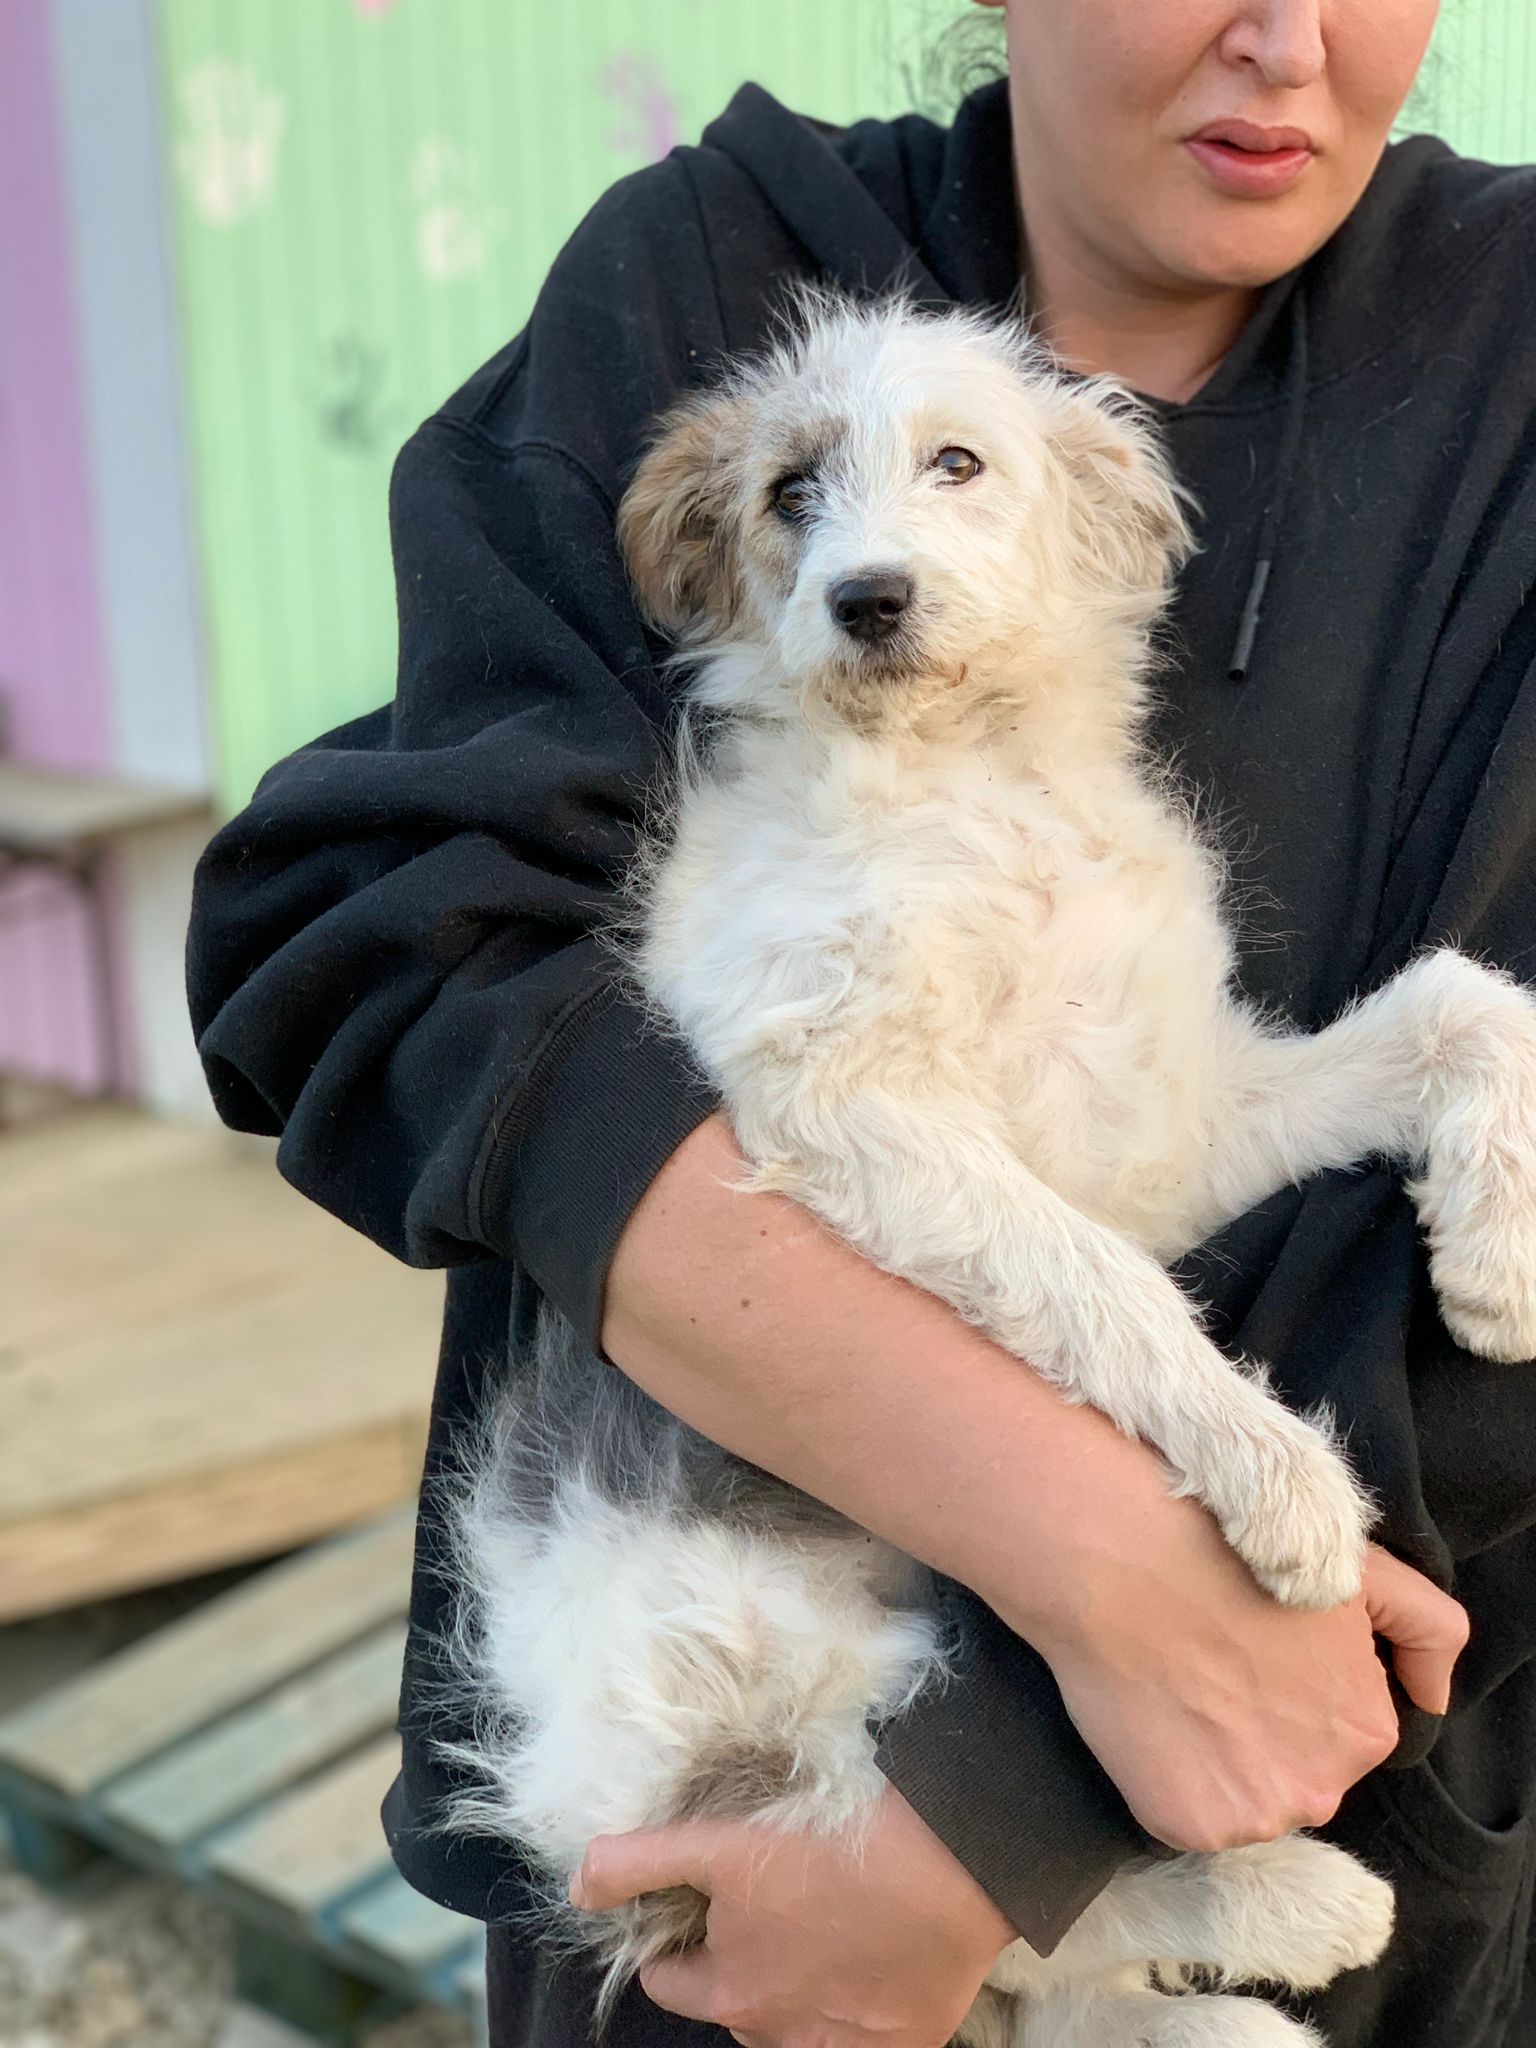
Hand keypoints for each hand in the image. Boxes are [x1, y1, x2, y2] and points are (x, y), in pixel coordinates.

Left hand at [570, 1785, 1014, 2047]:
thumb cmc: (833, 1848)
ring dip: (796, 1991)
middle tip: (776, 1906)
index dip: (679, 1938)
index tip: (709, 1901)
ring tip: (824, 1928)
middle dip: (741, 1964)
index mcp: (727, 1990)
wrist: (949, 1866)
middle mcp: (775, 2034)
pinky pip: (858, 2038)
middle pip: (733, 2002)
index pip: (668, 1980)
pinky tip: (871, 1959)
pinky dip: (856, 2011)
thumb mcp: (722, 1840)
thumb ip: (640, 1862)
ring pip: (792, 2026)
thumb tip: (578, 1886)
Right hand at [1027, 1518, 1468, 1854]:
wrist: (1117, 1556)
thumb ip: (1428, 1629)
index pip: (1332, 1730)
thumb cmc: (1232, 1549)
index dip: (1287, 1687)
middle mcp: (1325, 1788)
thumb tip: (1434, 1699)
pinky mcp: (1189, 1827)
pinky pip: (1185, 1815)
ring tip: (1176, 1687)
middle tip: (1208, 1664)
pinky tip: (1150, 1720)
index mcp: (1367, 1729)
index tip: (1247, 1646)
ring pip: (1241, 1798)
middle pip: (1291, 1771)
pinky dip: (1166, 1779)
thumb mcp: (1361, 1567)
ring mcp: (1256, 1814)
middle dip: (1257, 1731)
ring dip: (1214, 1762)